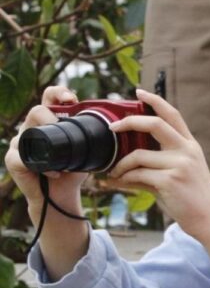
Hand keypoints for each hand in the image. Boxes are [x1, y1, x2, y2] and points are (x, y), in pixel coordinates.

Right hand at [5, 86, 88, 213]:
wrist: (62, 194)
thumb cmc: (73, 168)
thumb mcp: (88, 150)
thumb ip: (96, 136)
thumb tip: (116, 126)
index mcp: (49, 121)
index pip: (49, 98)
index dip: (58, 93)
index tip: (72, 98)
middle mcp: (32, 128)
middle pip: (36, 110)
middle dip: (51, 115)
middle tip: (64, 124)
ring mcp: (20, 143)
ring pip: (26, 132)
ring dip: (45, 140)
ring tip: (61, 154)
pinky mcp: (14, 160)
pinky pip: (22, 158)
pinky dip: (42, 166)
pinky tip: (56, 172)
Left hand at [105, 89, 209, 239]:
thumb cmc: (195, 199)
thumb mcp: (183, 174)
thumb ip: (160, 163)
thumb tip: (127, 163)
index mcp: (190, 146)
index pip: (173, 115)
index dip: (155, 101)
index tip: (139, 93)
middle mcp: (186, 151)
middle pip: (154, 124)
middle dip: (128, 122)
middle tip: (112, 128)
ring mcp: (179, 165)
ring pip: (138, 155)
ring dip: (120, 165)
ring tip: (114, 173)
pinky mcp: (170, 181)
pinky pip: (136, 175)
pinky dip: (122, 179)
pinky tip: (116, 183)